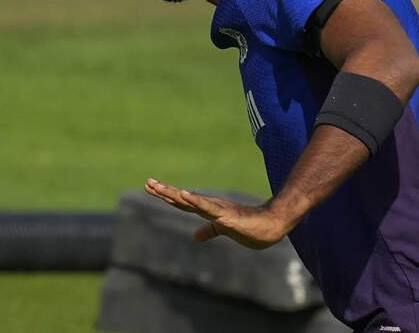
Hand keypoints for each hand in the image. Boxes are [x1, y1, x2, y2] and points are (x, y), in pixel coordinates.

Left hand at [144, 178, 291, 249]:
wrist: (271, 226)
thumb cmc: (249, 226)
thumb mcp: (223, 229)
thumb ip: (209, 231)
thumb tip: (195, 237)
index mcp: (208, 209)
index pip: (182, 202)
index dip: (166, 195)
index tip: (150, 186)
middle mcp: (210, 206)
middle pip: (182, 199)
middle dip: (164, 191)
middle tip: (147, 183)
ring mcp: (218, 209)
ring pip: (191, 201)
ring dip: (174, 194)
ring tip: (158, 187)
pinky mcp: (226, 215)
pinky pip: (208, 208)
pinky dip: (195, 201)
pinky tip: (184, 195)